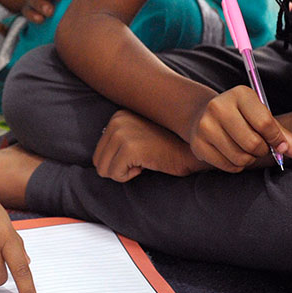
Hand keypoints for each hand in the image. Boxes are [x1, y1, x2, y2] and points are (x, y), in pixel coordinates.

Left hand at [93, 109, 207, 181]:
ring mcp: (122, 132)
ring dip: (125, 173)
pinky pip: (116, 175)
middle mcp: (117, 120)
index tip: (142, 154)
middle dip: (119, 168)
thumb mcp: (140, 135)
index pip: (99, 152)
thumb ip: (121, 140)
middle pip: (98, 162)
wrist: (193, 149)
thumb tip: (99, 160)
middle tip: (143, 160)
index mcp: (118, 116)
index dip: (120, 162)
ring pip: (104, 170)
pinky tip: (147, 164)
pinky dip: (130, 176)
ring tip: (145, 160)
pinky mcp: (129, 147)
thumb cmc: (170, 147)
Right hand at [185, 85, 291, 171]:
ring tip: (245, 149)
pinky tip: (231, 153)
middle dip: (262, 151)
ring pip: (241, 158)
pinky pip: (228, 166)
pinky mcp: (197, 144)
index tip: (280, 146)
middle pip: (253, 144)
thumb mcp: (262, 118)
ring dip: (249, 159)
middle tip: (259, 146)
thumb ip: (284, 136)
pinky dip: (236, 165)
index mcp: (240, 94)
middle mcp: (219, 106)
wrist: (203, 115)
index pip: (265, 123)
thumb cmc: (242, 118)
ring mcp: (205, 125)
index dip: (277, 140)